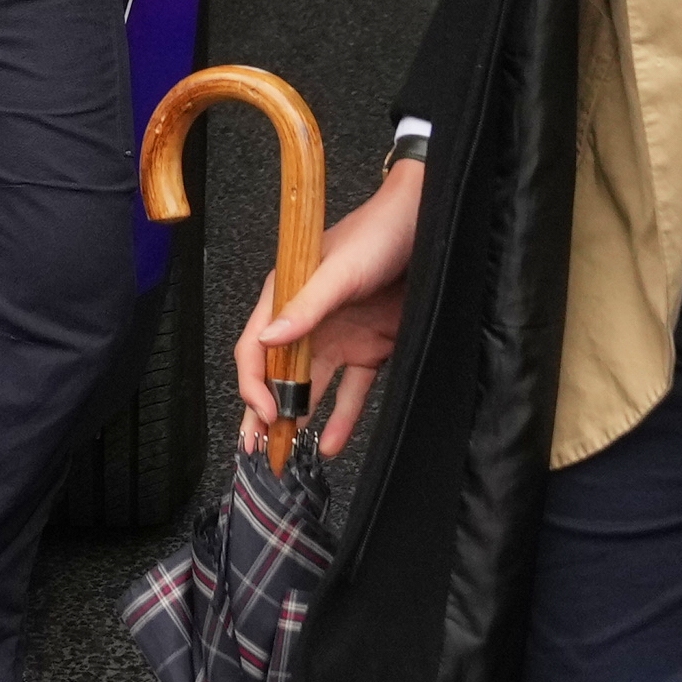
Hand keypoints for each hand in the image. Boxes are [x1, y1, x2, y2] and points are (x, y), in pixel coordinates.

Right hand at [233, 156, 422, 458]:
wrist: (427, 225)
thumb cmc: (376, 235)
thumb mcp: (339, 270)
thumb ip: (306, 306)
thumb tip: (267, 341)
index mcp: (285, 296)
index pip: (255, 348)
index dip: (254, 384)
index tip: (266, 413)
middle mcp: (307, 320)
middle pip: (277, 375)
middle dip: (264, 412)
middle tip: (256, 450)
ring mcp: (338, 337)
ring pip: (310, 388)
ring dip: (298, 420)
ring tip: (287, 455)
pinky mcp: (370, 348)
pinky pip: (351, 390)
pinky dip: (341, 418)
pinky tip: (331, 444)